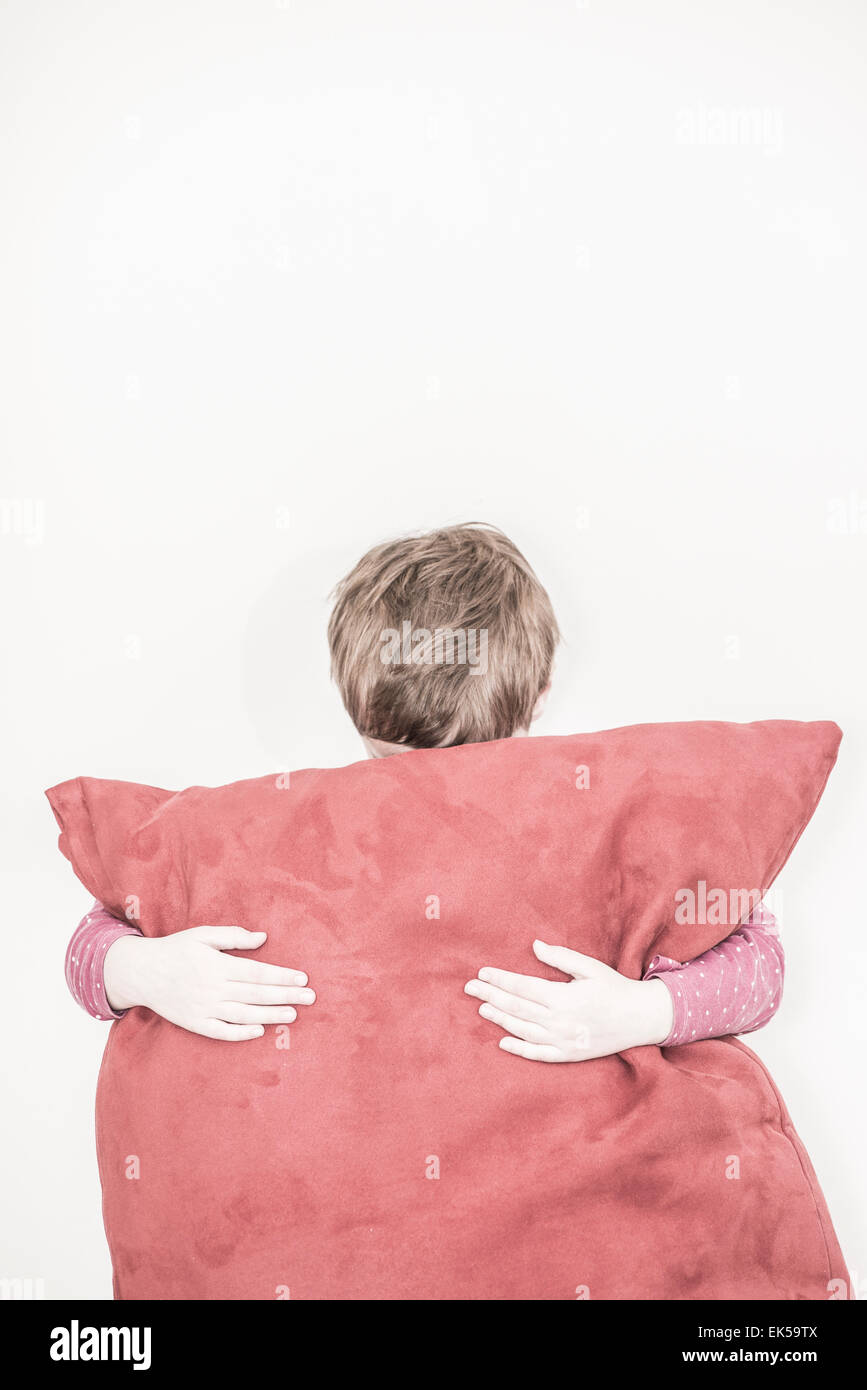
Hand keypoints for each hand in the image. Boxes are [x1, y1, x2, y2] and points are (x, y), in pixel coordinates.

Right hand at [104, 925, 314, 1040]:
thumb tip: (263, 938)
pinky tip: (259, 1031)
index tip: (303, 979)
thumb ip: (233, 936)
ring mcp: (203, 1009)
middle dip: (285, 996)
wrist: (141, 972)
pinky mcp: (195, 1023)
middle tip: (310, 998)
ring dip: (270, 1015)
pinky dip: (241, 1033)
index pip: (257, 973)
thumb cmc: (176, 949)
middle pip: (255, 995)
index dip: (281, 976)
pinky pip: (221, 1032)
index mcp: (217, 965)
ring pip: (243, 1015)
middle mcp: (212, 989)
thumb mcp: (202, 934)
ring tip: (292, 1015)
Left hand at [464, 939, 673, 1061]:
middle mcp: (559, 1021)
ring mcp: (562, 1041)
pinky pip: (538, 1054)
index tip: (482, 972)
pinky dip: (518, 1049)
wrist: (640, 1019)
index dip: (499, 979)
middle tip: (469, 987)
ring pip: (522, 1030)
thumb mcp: (590, 967)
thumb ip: (561, 958)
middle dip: (490, 995)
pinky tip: (502, 1042)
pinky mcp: (568, 1055)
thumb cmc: (615, 988)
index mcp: (562, 997)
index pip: (521, 987)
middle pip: (516, 1008)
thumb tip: (535, 946)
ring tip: (482, 1008)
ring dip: (499, 1019)